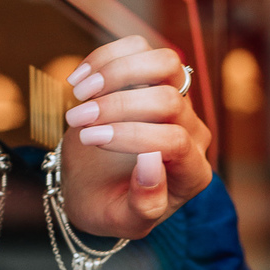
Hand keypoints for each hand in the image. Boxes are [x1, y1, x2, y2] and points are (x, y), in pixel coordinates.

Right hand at [58, 38, 213, 240]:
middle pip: (169, 100)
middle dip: (118, 106)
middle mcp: (192, 133)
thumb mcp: (124, 221)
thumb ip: (145, 204)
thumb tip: (152, 161)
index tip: (91, 138)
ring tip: (79, 93)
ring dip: (117, 72)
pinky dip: (106, 58)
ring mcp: (177, 100)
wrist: (93, 186)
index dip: (133, 135)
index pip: (175, 142)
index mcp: (192, 174)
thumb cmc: (110, 207)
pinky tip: (78, 81)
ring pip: (165, 63)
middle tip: (78, 120)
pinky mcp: (153, 76)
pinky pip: (139, 48)